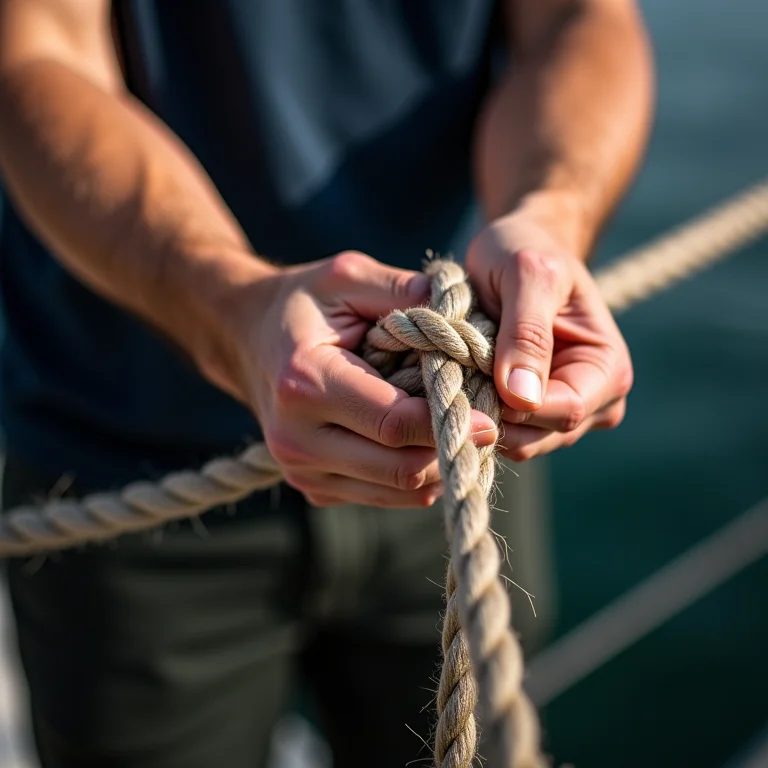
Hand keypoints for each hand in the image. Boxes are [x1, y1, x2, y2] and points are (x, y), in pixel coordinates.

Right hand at [225, 252, 497, 507]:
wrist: (248, 338)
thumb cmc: (303, 303)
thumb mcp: (348, 277)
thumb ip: (403, 290)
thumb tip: (462, 317)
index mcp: (305, 382)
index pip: (394, 423)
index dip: (449, 422)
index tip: (491, 415)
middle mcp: (296, 438)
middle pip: (400, 469)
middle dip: (451, 449)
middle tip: (488, 425)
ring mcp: (302, 470)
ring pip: (397, 491)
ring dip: (438, 466)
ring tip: (461, 431)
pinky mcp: (313, 488)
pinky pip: (383, 494)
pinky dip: (415, 475)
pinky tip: (427, 441)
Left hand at [465, 207, 632, 460]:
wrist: (518, 249)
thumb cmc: (527, 251)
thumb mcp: (527, 275)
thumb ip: (526, 333)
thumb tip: (521, 398)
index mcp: (608, 371)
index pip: (563, 413)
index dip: (512, 406)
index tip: (468, 376)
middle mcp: (595, 404)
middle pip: (536, 437)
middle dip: (491, 410)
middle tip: (454, 366)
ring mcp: (562, 417)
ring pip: (514, 443)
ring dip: (479, 411)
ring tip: (460, 365)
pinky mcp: (532, 420)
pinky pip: (499, 434)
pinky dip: (475, 411)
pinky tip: (461, 378)